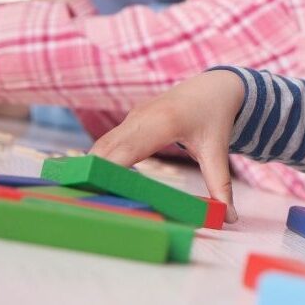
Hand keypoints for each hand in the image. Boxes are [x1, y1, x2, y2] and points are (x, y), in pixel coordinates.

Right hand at [91, 69, 246, 221]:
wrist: (215, 86)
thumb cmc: (216, 118)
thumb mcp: (218, 151)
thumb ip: (221, 185)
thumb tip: (228, 218)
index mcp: (163, 123)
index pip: (126, 151)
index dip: (106, 171)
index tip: (90, 192)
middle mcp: (142, 117)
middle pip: (105, 150)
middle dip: (89, 175)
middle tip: (76, 205)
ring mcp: (133, 116)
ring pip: (102, 146)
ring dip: (89, 169)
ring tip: (77, 198)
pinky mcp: (130, 120)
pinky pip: (108, 142)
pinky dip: (97, 161)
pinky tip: (91, 182)